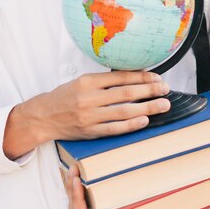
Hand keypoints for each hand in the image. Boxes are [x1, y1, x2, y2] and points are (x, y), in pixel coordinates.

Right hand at [3, 70, 169, 158]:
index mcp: (87, 81)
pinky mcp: (90, 131)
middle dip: (149, 90)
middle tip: (165, 89)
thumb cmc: (65, 96)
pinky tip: (145, 120)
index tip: (157, 77)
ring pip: (123, 111)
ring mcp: (90, 116)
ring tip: (163, 105)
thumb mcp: (81, 81)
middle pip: (125, 93)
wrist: (44, 116)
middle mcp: (89, 98)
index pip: (120, 77)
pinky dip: (131, 124)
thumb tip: (133, 78)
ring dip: (147, 108)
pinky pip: (115, 128)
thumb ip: (104, 81)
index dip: (141, 77)